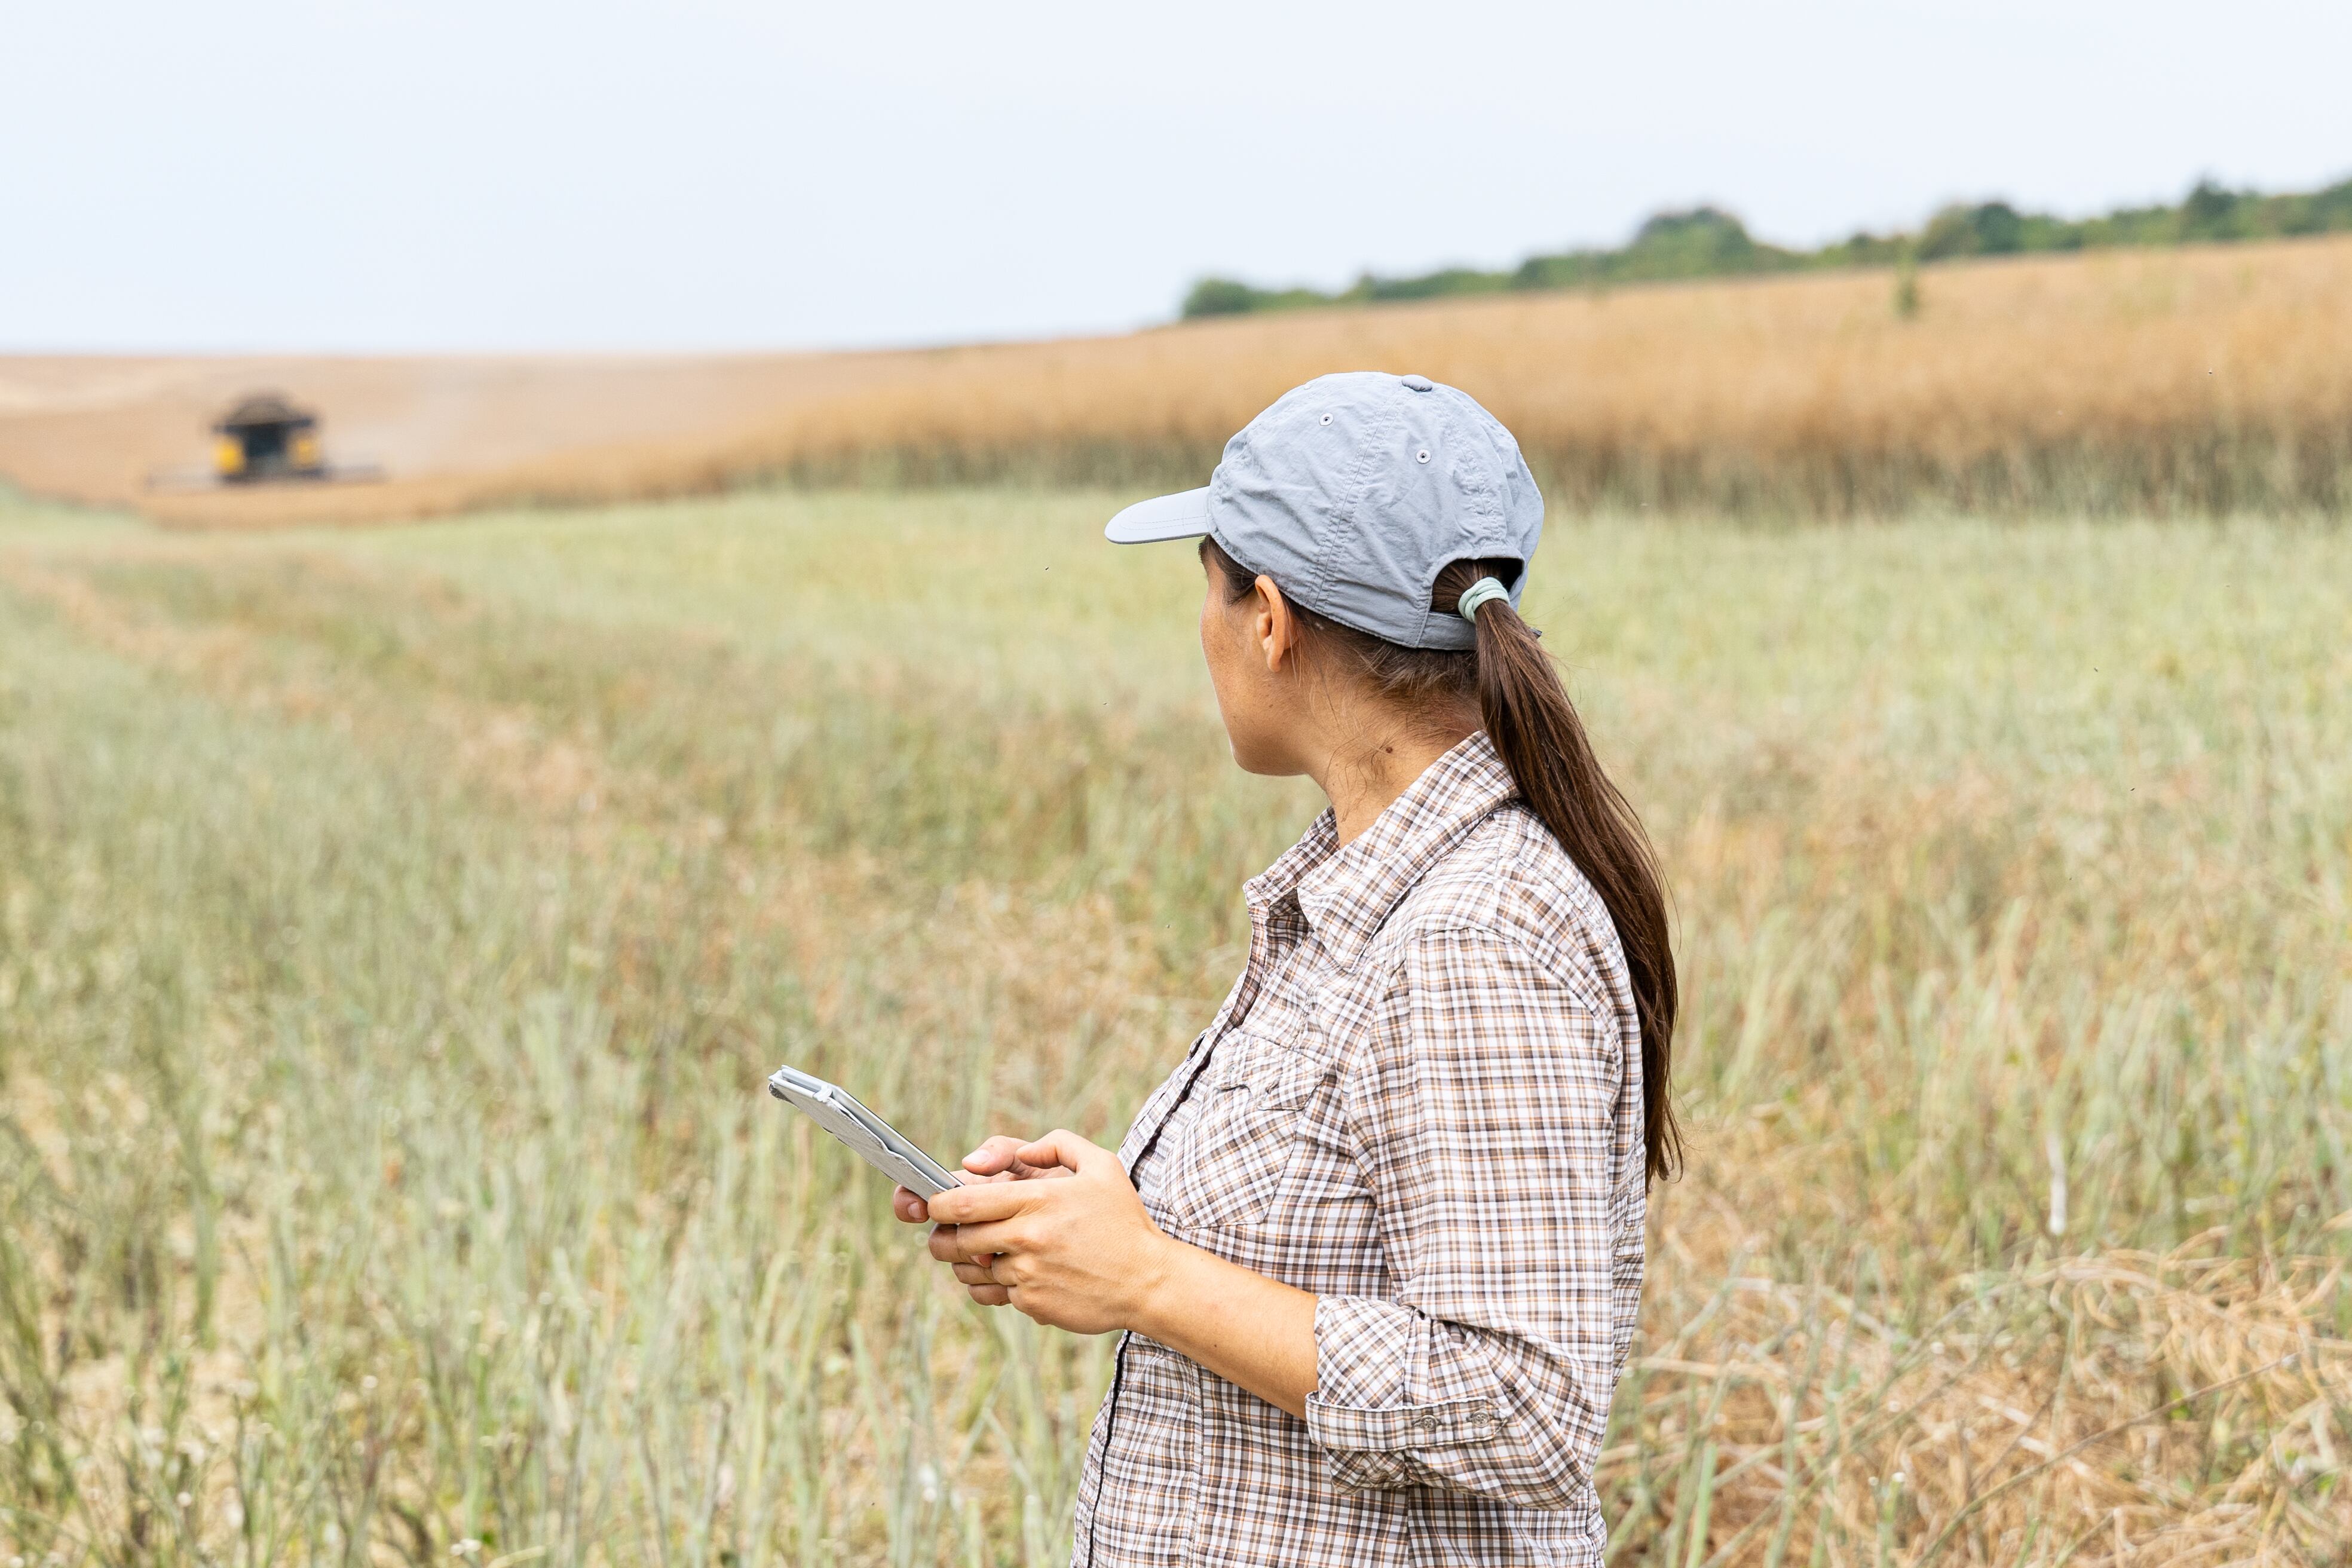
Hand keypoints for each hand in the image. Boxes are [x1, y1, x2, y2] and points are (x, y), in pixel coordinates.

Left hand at [917, 1129, 1174, 1334]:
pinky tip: (1012, 1274)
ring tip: (981, 1253)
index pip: (962, 1202)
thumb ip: (1057, 1144)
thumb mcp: (1101, 1165)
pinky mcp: (1032, 1304)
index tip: (935, 1204)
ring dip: (966, 1262)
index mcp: (1038, 1199)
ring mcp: (1028, 1274)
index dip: (936, 1204)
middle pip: (956, 1238)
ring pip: (970, 1270)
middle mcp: (1028, 1237)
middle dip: (942, 1236)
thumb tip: (1019, 1152)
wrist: (1149, 1281)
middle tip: (946, 1232)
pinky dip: (993, 1285)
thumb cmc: (1123, 1221)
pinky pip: (993, 1294)